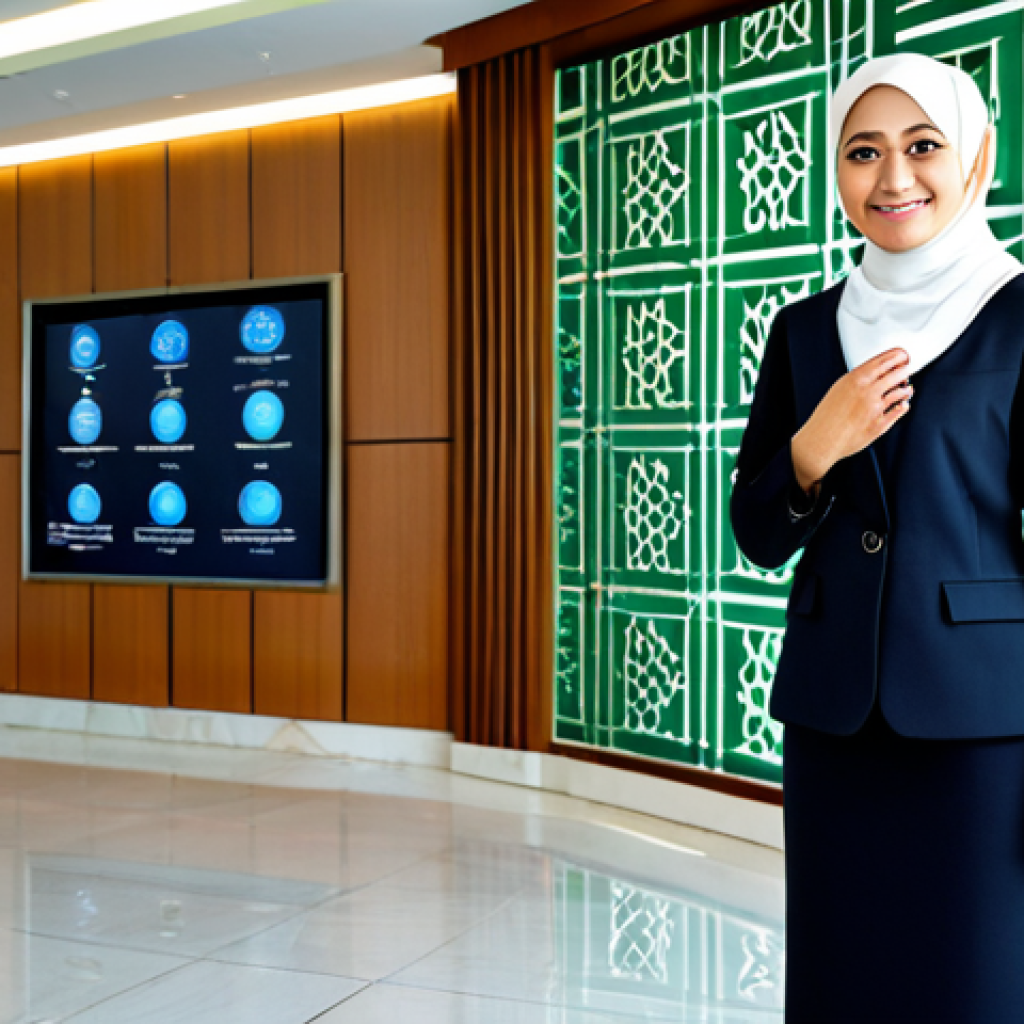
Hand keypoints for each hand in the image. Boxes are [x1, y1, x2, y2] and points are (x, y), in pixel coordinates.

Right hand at [791, 347, 912, 492]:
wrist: (821, 439)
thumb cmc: (827, 416)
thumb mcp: (839, 388)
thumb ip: (859, 379)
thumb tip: (880, 371)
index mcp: (856, 378)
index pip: (886, 359)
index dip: (900, 355)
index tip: (904, 356)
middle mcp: (868, 391)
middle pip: (899, 372)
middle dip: (906, 371)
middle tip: (906, 371)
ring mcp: (875, 408)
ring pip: (903, 391)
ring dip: (906, 389)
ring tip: (905, 389)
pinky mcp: (880, 424)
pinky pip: (901, 410)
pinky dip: (903, 405)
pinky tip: (900, 405)